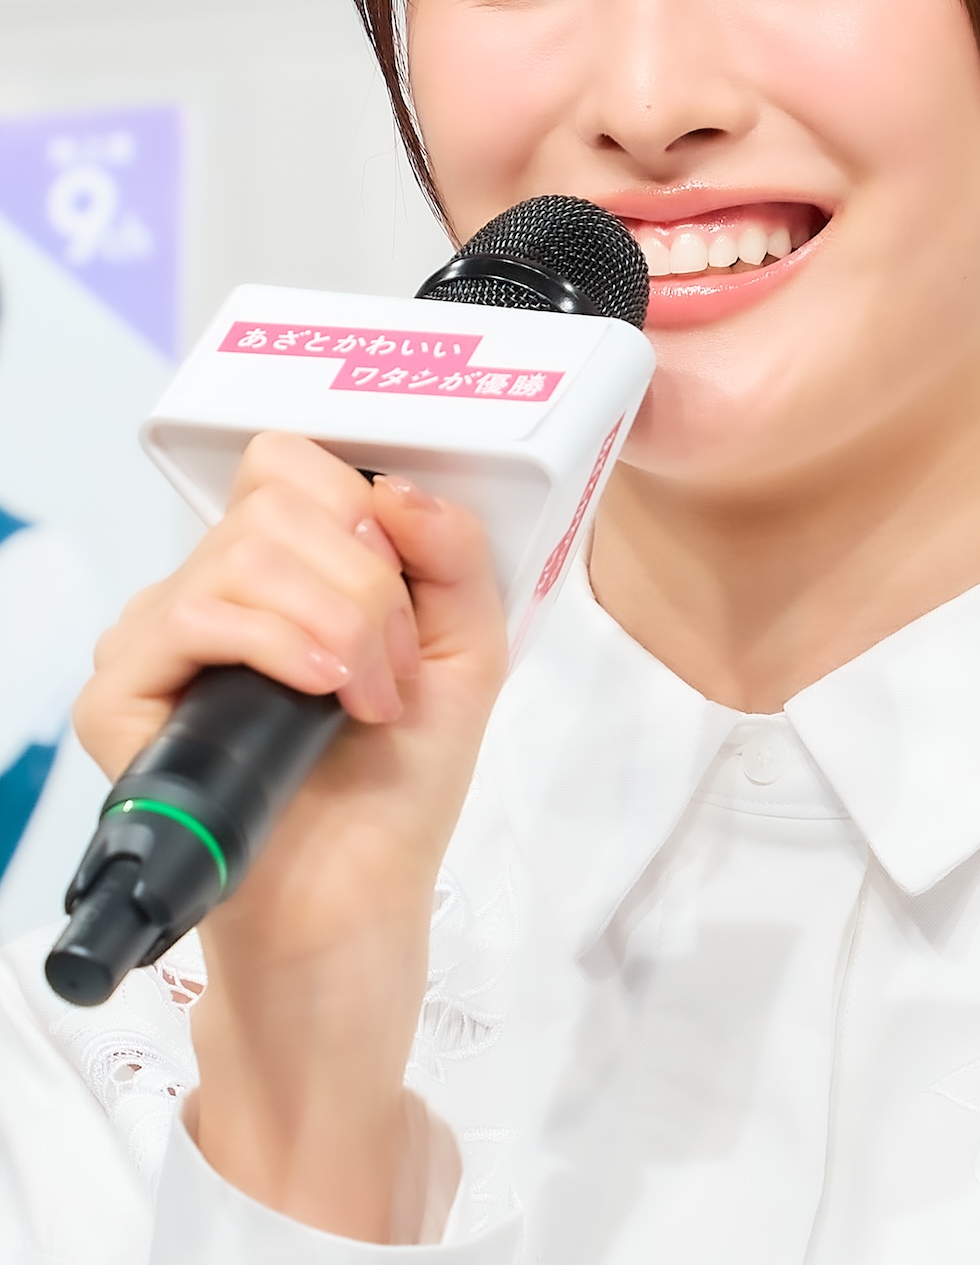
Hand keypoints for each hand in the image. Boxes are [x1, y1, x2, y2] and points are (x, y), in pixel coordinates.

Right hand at [74, 431, 507, 1238]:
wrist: (354, 906)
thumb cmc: (398, 785)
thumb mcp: (468, 649)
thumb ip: (454, 553)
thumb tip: (394, 485)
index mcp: (280, 570)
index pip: (285, 464)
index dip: (355, 509)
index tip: (402, 587)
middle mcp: (209, 592)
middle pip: (273, 503)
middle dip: (364, 583)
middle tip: (392, 669)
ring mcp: (158, 641)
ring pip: (239, 554)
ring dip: (336, 620)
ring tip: (365, 698)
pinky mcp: (120, 698)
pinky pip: (190, 616)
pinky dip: (277, 645)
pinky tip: (320, 695)